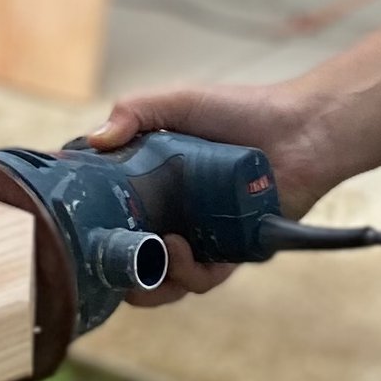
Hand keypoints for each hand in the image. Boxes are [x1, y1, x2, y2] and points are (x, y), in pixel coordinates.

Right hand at [83, 81, 338, 302]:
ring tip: (153, 251)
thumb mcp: (180, 102)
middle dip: (117, 269)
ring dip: (151, 276)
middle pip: (134, 256)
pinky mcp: (234, 253)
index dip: (95, 224)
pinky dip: (186, 272)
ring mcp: (204, 238)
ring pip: (166, 278)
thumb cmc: (244, 111)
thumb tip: (94, 140)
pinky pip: (204, 279)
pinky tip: (179, 249)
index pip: (115, 213)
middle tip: (107, 258)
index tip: (77, 224)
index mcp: (157, 185)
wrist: (303, 127)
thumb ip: (134, 111)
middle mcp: (176, 215)